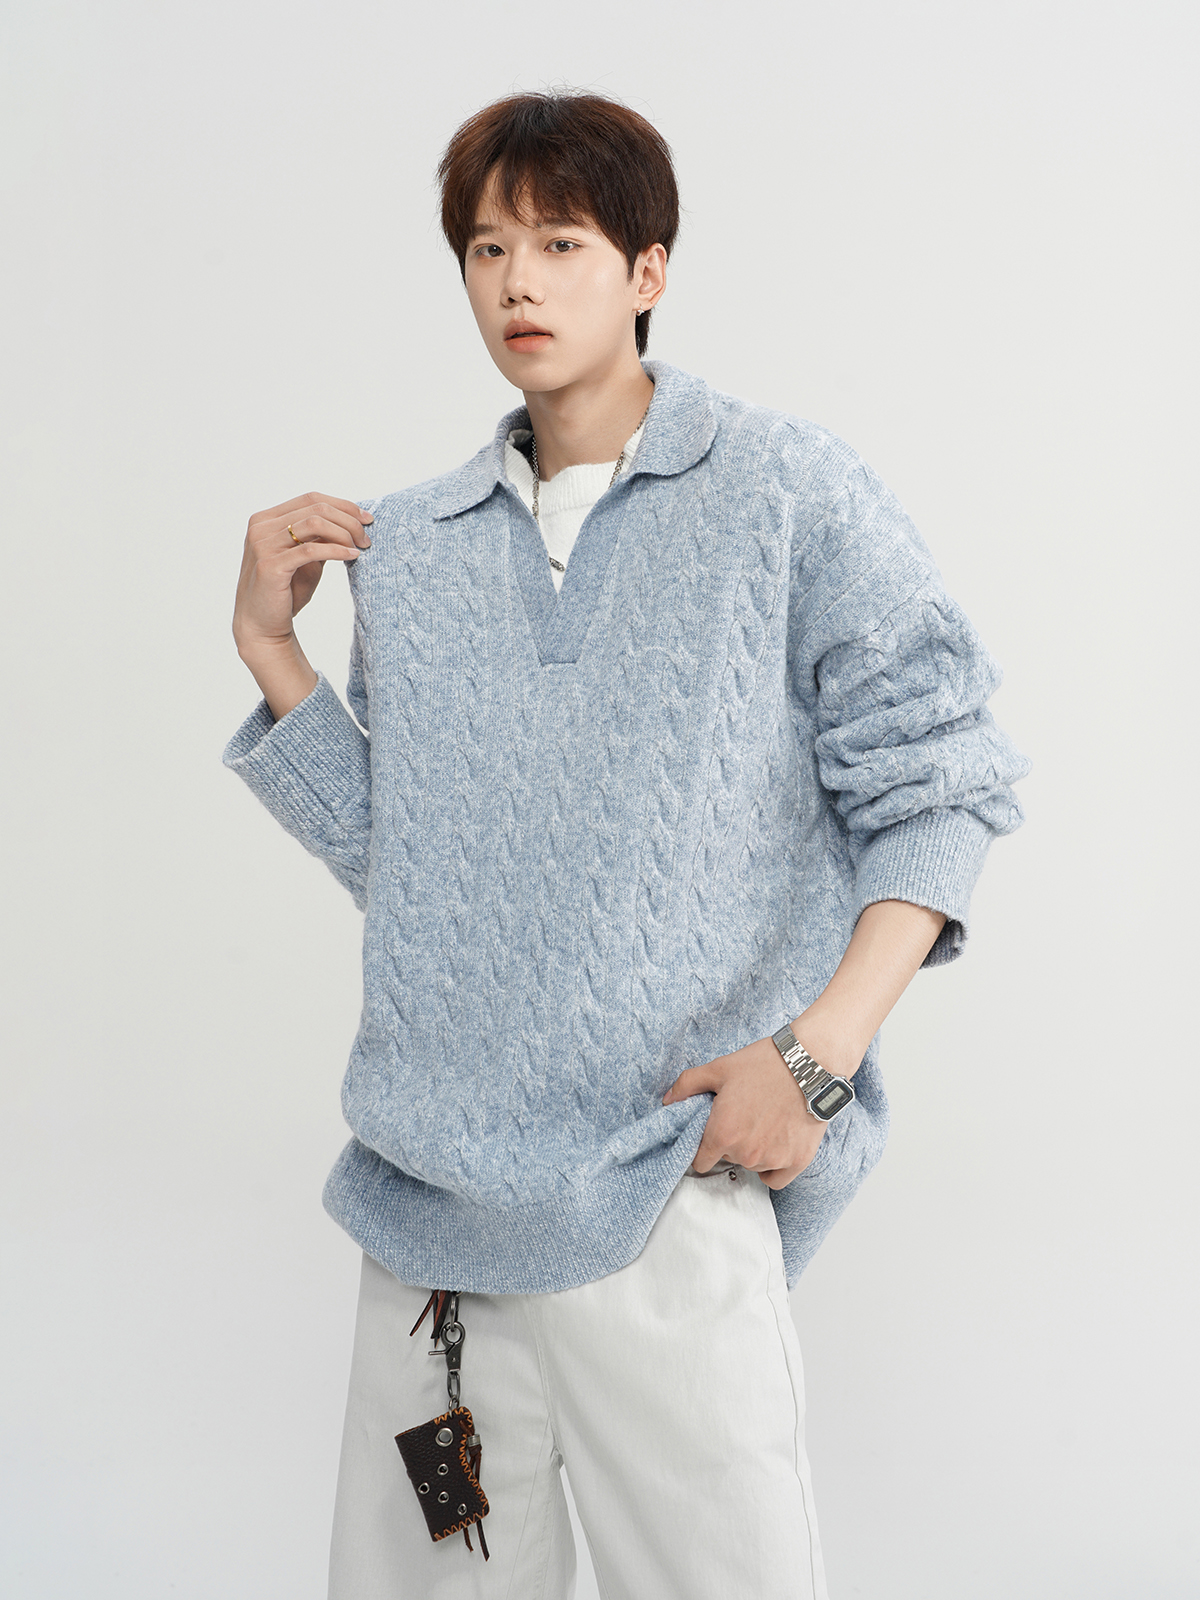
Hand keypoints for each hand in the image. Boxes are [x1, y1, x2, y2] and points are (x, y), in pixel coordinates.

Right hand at [233, 491, 372, 654]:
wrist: (263, 625)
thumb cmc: (286, 592)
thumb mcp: (307, 559)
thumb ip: (320, 538)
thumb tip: (351, 522)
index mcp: (266, 519)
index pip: (311, 499)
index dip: (343, 505)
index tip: (367, 518)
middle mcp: (260, 527)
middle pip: (315, 508)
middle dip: (348, 520)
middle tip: (367, 537)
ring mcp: (262, 545)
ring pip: (315, 523)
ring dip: (344, 533)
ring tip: (361, 547)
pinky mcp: (270, 565)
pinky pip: (311, 550)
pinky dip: (337, 550)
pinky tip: (352, 556)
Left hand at [662, 1033, 827, 1188]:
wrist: (809, 1064)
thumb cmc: (763, 1064)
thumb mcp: (719, 1068)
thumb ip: (688, 1085)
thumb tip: (667, 1100)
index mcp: (721, 1134)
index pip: (700, 1162)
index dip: (704, 1148)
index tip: (713, 1136)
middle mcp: (745, 1153)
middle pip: (728, 1161)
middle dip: (731, 1144)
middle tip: (744, 1118)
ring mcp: (772, 1159)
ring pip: (752, 1167)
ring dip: (754, 1152)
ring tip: (764, 1122)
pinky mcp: (797, 1161)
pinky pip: (775, 1178)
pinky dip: (774, 1166)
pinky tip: (776, 1144)